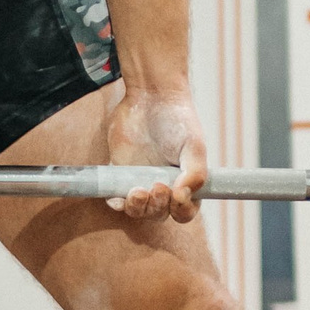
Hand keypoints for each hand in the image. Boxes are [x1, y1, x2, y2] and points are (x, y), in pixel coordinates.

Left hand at [101, 84, 207, 223]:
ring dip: (137, 208)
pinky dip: (115, 201)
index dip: (181, 211)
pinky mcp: (119, 172)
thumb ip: (195, 173)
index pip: (184, 211)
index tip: (177, 196)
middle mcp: (163, 185)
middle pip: (158, 214)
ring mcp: (140, 180)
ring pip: (137, 210)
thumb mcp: (194, 145)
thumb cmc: (178, 119)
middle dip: (157, 207)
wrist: (151, 96)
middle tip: (157, 186)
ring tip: (137, 192)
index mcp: (185, 183)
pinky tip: (118, 196)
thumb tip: (181, 196)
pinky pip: (114, 196)